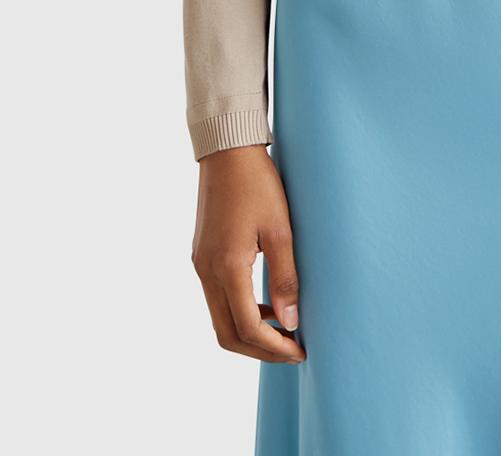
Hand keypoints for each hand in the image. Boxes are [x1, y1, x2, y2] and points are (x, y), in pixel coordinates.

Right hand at [191, 143, 306, 361]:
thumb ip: (285, 276)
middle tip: (292, 350)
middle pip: (227, 334)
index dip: (274, 347)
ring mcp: (200, 264)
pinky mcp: (201, 256)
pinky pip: (217, 299)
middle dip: (260, 350)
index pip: (247, 327)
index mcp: (226, 267)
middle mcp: (206, 271)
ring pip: (220, 319)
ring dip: (249, 333)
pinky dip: (240, 312)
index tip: (300, 350)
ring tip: (283, 330)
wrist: (227, 151)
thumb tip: (290, 321)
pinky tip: (265, 304)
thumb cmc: (257, 183)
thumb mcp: (280, 228)